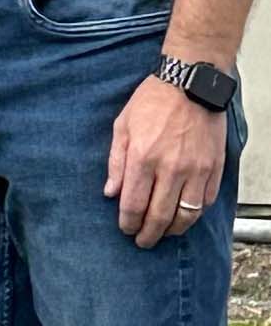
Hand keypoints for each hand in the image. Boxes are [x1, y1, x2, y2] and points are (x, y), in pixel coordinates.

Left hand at [105, 75, 230, 245]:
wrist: (190, 84)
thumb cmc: (152, 102)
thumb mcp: (122, 126)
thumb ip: (116, 163)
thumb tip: (110, 193)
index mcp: (143, 158)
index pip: (134, 205)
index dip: (128, 223)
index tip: (125, 229)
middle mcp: (171, 169)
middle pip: (160, 216)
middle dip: (149, 234)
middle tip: (143, 241)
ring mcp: (196, 171)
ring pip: (186, 215)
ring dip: (173, 230)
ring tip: (164, 234)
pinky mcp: (214, 169)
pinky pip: (206, 202)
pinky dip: (195, 214)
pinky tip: (184, 215)